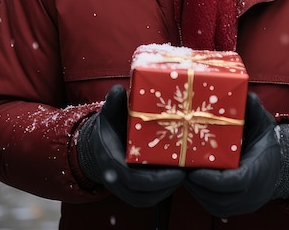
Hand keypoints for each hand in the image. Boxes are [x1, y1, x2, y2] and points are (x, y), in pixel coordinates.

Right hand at [77, 85, 185, 206]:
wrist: (98, 141)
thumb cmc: (109, 123)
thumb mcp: (111, 111)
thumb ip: (114, 102)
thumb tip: (118, 91)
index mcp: (110, 159)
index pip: (132, 178)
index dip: (156, 179)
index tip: (178, 171)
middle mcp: (115, 178)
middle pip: (143, 193)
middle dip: (168, 185)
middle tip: (189, 172)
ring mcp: (123, 187)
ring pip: (147, 198)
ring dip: (168, 190)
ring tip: (187, 174)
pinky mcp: (131, 189)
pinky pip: (147, 197)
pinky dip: (163, 191)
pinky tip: (177, 178)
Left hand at [185, 92, 281, 216]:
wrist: (280, 165)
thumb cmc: (267, 142)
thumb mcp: (262, 123)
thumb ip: (253, 110)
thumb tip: (245, 94)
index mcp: (257, 172)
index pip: (233, 183)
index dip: (211, 179)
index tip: (194, 170)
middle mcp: (251, 194)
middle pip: (218, 197)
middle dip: (197, 184)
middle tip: (180, 167)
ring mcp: (244, 204)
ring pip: (214, 205)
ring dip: (196, 190)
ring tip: (183, 172)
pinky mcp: (236, 208)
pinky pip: (214, 207)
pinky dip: (201, 195)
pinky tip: (192, 179)